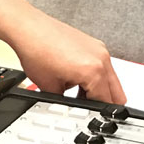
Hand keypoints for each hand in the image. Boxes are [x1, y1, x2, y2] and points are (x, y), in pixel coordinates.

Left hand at [0, 0, 126, 103]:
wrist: (27, 27)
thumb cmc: (35, 50)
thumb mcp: (50, 87)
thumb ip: (66, 102)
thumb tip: (70, 109)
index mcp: (94, 71)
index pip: (106, 103)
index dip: (96, 114)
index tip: (90, 117)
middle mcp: (101, 58)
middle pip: (116, 92)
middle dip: (102, 103)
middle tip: (86, 107)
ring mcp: (99, 48)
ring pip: (110, 78)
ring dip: (98, 88)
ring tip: (76, 91)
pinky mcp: (93, 43)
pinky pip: (102, 65)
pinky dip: (94, 75)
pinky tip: (75, 77)